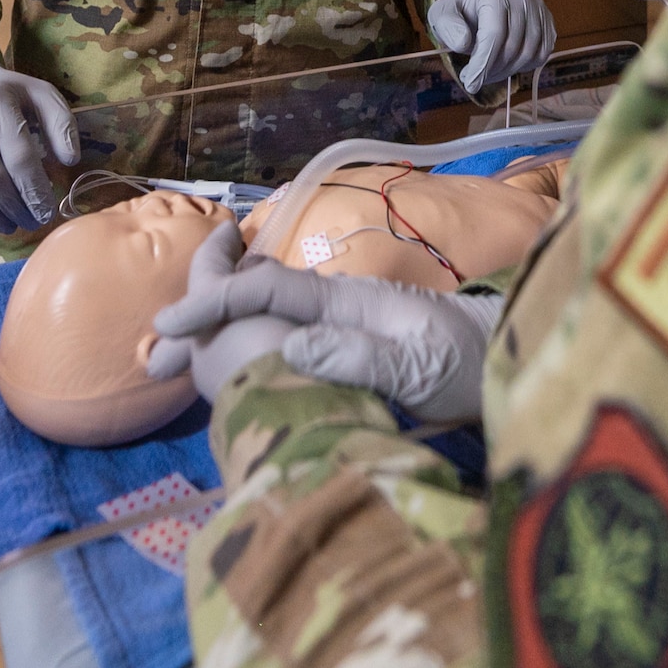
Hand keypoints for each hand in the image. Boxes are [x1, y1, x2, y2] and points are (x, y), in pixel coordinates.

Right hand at [150, 221, 500, 422]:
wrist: (509, 365)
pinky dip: (249, 355)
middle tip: (157, 353)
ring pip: (267, 323)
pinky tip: (230, 378)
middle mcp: (339, 309)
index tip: (175, 324)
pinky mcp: (350, 356)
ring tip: (177, 366)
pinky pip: (286, 346)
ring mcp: (343, 330)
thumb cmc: (472, 361)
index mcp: (349, 302)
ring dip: (222, 338)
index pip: (269, 288)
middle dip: (206, 317)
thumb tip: (294, 346)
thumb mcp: (420, 364)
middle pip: (258, 300)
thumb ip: (363, 356)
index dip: (218, 301)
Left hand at [426, 0, 554, 95]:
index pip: (494, 33)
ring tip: (489, 73)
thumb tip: (464, 43)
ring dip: (507, 71)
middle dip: (493, 70)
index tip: (471, 83)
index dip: (484, 63)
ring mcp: (539, 7)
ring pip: (529, 52)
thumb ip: (448, 28)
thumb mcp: (442, 14)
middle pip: (513, 45)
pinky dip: (525, 66)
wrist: (480, 3)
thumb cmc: (461, 11)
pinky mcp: (548, 20)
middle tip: (476, 80)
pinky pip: (542, 52)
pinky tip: (507, 64)